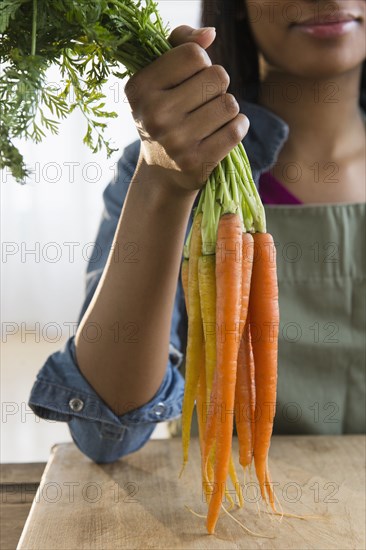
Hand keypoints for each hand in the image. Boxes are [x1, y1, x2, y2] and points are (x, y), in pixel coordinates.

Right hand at [124, 25, 249, 193]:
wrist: (162, 171)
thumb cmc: (166, 113)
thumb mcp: (161, 77)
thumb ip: (181, 43)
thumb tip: (210, 34)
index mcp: (140, 88)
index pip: (194, 54)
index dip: (201, 63)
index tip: (190, 79)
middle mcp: (154, 115)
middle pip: (218, 77)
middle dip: (217, 86)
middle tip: (202, 102)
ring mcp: (175, 142)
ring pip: (230, 104)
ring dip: (227, 108)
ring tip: (210, 119)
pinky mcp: (196, 163)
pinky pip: (236, 130)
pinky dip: (237, 127)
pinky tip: (224, 132)